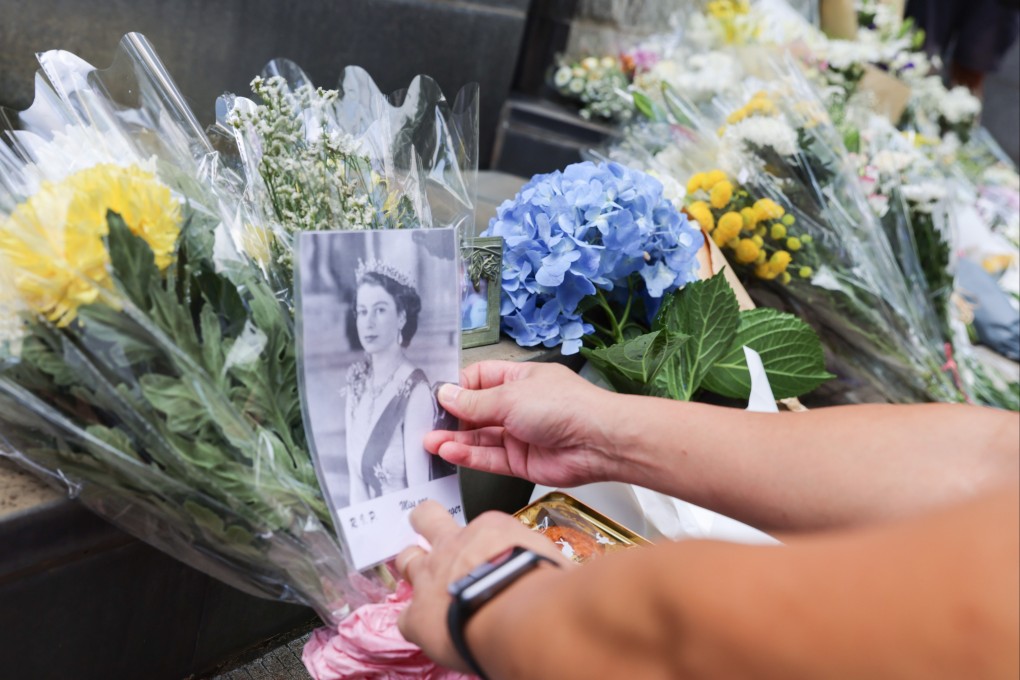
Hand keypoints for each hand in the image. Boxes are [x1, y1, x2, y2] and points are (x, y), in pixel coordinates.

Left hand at [396, 501, 568, 671]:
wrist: (516, 618)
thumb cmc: (538, 589)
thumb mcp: (552, 559)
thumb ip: (545, 560)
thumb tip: (560, 571)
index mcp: (489, 530)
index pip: (480, 525)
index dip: (482, 538)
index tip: (489, 549)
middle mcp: (453, 546)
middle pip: (426, 517)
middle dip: (425, 523)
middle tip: (430, 532)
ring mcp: (430, 577)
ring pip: (406, 559)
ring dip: (413, 567)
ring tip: (424, 583)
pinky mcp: (416, 615)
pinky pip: (404, 616)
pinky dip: (414, 623)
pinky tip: (428, 631)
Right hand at [424, 361, 622, 487]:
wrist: (598, 442)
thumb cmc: (565, 406)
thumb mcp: (510, 396)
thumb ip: (474, 402)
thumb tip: (446, 395)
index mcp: (518, 379)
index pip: (478, 379)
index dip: (457, 388)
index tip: (435, 396)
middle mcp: (518, 405)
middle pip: (476, 411)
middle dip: (452, 418)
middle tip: (426, 424)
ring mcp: (519, 434)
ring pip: (479, 437)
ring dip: (454, 439)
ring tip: (430, 441)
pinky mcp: (520, 461)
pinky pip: (488, 458)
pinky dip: (468, 456)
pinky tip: (449, 452)